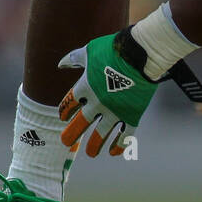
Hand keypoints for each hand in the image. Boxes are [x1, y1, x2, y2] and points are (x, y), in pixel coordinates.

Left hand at [57, 32, 158, 156]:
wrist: (141, 54)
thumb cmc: (114, 48)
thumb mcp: (90, 50)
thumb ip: (74, 58)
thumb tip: (60, 64)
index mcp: (86, 87)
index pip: (69, 103)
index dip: (65, 111)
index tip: (64, 116)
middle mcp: (97, 102)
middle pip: (80, 123)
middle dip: (72, 134)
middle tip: (66, 142)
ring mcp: (115, 110)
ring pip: (101, 134)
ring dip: (94, 146)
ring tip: (91, 153)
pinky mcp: (132, 115)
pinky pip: (125, 136)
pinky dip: (120, 145)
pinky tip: (114, 152)